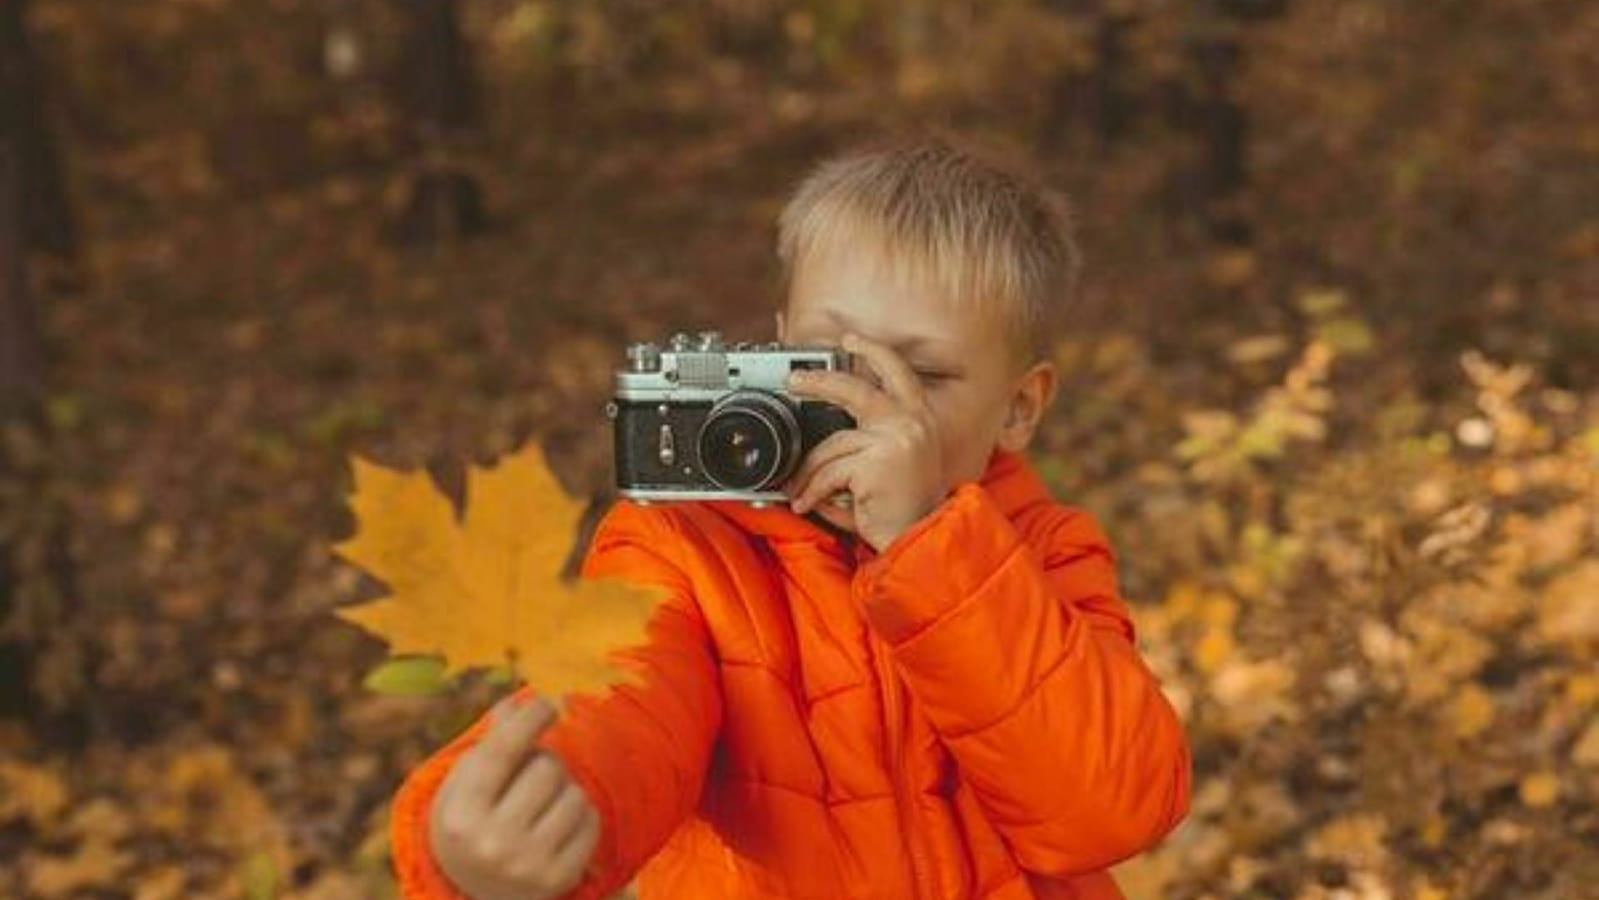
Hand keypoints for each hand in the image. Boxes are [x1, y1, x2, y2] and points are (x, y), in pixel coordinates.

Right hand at [429, 693, 601, 899]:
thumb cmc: (475, 817)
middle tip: (534, 772)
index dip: (530, 718)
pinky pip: (591, 820)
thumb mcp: (469, 782)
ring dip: (565, 788)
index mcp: (461, 814)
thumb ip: (496, 740)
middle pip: (546, 768)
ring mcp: (527, 867)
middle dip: (545, 760)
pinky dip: (580, 814)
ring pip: (574, 793)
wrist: (474, 890)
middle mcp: (491, 844)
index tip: (548, 701)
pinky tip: (559, 824)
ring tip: (544, 802)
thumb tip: (524, 699)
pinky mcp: (559, 880)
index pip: (503, 751)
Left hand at [784, 332, 947, 550]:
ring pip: (832, 444)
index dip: (873, 351)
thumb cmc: (907, 508)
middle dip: (819, 381)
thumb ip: (874, 438)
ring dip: (809, 471)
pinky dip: (812, 491)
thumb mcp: (898, 462)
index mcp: (920, 419)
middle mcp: (911, 424)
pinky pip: (829, 472)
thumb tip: (830, 426)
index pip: (898, 372)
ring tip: (801, 490)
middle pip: (856, 389)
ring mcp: (894, 440)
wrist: (920, 539)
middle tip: (794, 380)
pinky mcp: (874, 463)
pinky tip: (809, 505)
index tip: (851, 339)